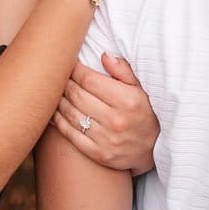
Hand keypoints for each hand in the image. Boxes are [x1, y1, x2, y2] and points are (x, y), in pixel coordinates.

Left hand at [52, 54, 158, 174]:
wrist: (155, 150)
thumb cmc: (144, 112)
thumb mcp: (140, 89)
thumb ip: (123, 71)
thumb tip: (104, 55)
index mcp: (127, 101)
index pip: (88, 79)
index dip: (74, 69)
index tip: (70, 64)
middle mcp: (116, 121)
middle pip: (76, 94)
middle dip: (64, 82)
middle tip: (59, 76)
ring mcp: (107, 140)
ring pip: (69, 113)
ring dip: (58, 99)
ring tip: (55, 90)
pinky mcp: (99, 154)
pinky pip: (69, 134)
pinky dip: (58, 120)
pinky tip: (54, 110)